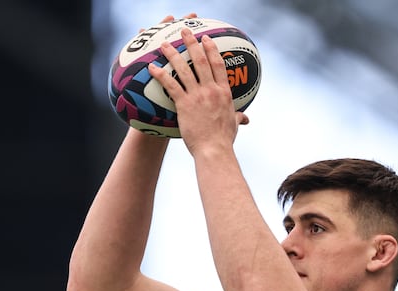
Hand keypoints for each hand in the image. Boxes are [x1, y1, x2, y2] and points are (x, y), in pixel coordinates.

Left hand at [148, 27, 249, 156]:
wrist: (214, 151)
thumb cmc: (223, 141)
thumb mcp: (233, 125)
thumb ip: (238, 118)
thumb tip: (245, 118)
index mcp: (224, 93)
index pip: (218, 66)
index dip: (212, 50)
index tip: (206, 39)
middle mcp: (212, 91)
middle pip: (201, 61)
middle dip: (192, 44)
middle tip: (185, 32)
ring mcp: (198, 96)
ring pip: (184, 69)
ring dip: (173, 54)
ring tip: (164, 44)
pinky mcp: (185, 104)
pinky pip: (171, 85)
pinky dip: (161, 75)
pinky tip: (152, 67)